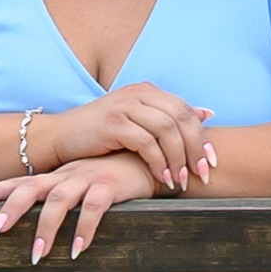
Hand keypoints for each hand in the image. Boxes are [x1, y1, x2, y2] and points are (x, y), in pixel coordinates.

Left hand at [0, 152, 159, 262]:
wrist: (153, 158)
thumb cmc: (114, 176)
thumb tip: (38, 225)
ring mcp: (88, 177)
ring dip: (46, 228)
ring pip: (59, 200)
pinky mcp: (111, 185)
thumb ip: (62, 199)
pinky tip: (77, 249)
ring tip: (36, 256)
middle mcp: (68, 175)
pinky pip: (95, 207)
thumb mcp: (83, 185)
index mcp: (58, 176)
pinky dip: (84, 228)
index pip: (20, 181)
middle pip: (32, 188)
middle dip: (10, 208)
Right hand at [35, 83, 217, 195]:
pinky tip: (161, 178)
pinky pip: (146, 143)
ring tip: (180, 181)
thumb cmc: (99, 134)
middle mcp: (138, 93)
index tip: (211, 161)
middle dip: (195, 149)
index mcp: (147, 91)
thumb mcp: (136, 120)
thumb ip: (167, 117)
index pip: (186, 110)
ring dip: (178, 159)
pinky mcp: (112, 123)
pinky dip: (158, 163)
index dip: (202, 137)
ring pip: (166, 130)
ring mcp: (125, 106)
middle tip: (201, 174)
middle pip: (181, 118)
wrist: (59, 137)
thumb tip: (206, 114)